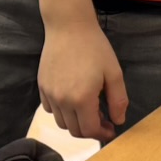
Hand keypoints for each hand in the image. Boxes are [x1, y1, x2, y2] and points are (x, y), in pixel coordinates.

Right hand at [39, 19, 127, 141]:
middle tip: (103, 118)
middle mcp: (62, 100)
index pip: (90, 130)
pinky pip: (50, 109)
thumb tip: (118, 121)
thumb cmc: (94, 47)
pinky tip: (72, 98)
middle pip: (75, 130)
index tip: (111, 129)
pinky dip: (62, 111)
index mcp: (82, 99)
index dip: (102, 134)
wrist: (68, 27)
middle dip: (90, 130)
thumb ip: (118, 100)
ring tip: (88, 108)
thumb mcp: (114, 73)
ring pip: (62, 122)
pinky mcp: (42, 87)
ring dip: (76, 122)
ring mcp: (49, 94)